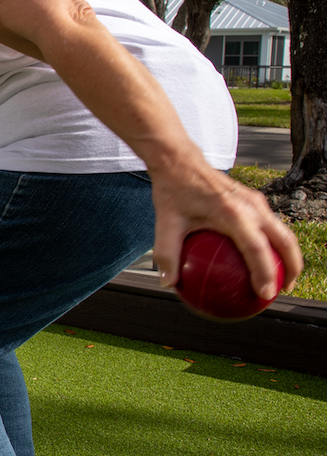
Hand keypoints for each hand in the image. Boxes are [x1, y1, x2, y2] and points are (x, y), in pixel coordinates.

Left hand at [149, 159, 301, 299]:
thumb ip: (166, 254)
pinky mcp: (254, 199)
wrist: (179, 160)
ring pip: (283, 232)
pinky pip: (271, 224)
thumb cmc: (173, 191)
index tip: (265, 294)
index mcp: (232, 213)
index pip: (257, 249)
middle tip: (283, 290)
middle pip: (284, 241)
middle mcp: (251, 206)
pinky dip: (275, 243)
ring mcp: (256, 201)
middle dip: (291, 268)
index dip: (265, 273)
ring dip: (288, 255)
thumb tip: (167, 283)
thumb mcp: (165, 224)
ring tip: (281, 278)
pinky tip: (262, 258)